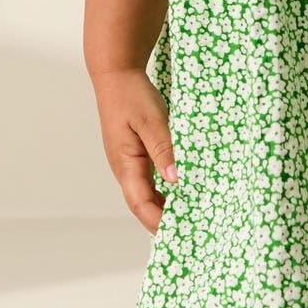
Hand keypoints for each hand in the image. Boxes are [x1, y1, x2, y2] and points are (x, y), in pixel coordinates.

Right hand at [91, 67, 177, 235]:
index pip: (141, 204)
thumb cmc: (132, 96)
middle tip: (190, 230)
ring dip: (164, 206)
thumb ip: (162, 149)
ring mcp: (129, 162)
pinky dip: (163, 189)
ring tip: (189, 215)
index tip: (179, 232)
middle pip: (143, 205)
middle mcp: (125, 169)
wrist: (117, 75)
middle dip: (163, 220)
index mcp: (126, 165)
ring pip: (146, 193)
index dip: (158, 221)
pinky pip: (149, 179)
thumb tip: (174, 180)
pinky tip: (180, 189)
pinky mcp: (135, 154)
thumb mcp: (151, 120)